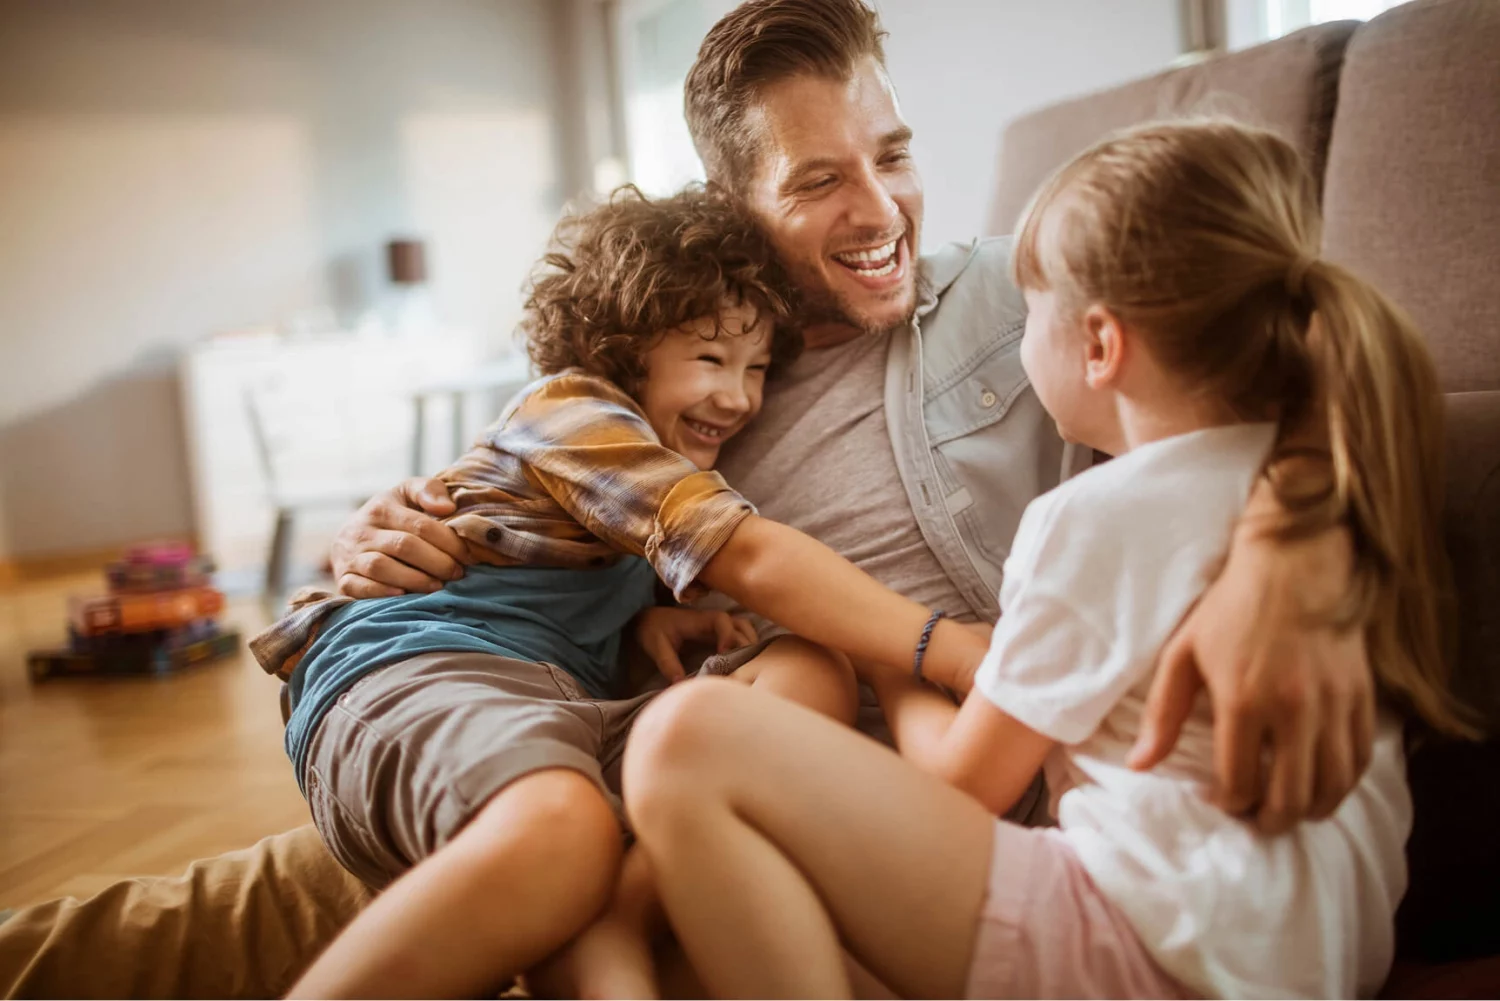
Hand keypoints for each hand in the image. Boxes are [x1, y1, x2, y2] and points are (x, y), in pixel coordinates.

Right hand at [331, 477, 467, 597]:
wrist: (349, 536)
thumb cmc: (391, 515)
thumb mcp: (407, 494)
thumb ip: (428, 490)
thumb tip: (447, 507)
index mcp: (381, 507)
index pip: (420, 525)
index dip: (449, 542)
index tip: (468, 555)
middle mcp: (362, 531)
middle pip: (404, 546)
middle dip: (437, 562)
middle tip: (457, 573)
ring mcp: (349, 556)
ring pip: (381, 567)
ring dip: (415, 579)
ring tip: (438, 586)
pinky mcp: (343, 579)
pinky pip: (358, 588)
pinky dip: (382, 593)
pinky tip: (404, 596)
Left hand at [633, 608, 757, 682]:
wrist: (648, 621)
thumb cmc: (652, 629)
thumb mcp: (656, 645)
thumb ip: (667, 663)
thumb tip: (681, 684)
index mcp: (700, 620)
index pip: (722, 621)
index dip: (727, 635)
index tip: (723, 653)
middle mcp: (713, 621)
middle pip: (742, 625)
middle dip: (747, 643)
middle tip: (743, 666)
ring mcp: (718, 628)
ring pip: (745, 630)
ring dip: (750, 645)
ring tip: (747, 667)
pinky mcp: (718, 636)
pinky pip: (739, 638)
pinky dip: (745, 648)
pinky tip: (742, 667)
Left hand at [1127, 524, 1374, 833]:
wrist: (1295, 565)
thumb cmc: (1230, 609)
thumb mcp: (1184, 654)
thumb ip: (1164, 713)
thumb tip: (1139, 765)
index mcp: (1244, 701)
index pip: (1240, 782)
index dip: (1229, 803)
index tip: (1220, 800)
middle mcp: (1295, 710)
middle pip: (1291, 797)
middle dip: (1270, 820)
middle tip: (1256, 819)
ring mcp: (1334, 705)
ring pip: (1332, 787)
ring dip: (1309, 810)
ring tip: (1288, 808)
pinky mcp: (1363, 697)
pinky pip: (1360, 760)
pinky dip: (1342, 783)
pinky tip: (1320, 783)